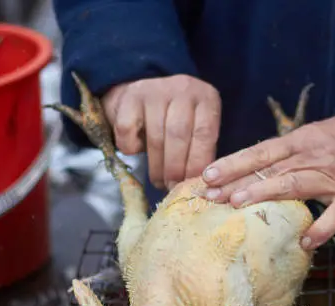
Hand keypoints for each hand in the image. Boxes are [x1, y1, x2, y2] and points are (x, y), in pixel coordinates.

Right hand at [101, 75, 221, 189]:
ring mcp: (155, 90)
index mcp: (206, 97)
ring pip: (155, 136)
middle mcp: (182, 89)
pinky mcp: (130, 96)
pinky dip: (132, 148)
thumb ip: (201, 148)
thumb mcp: (198, 126)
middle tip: (173, 187)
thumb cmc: (178, 118)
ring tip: (160, 182)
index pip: (205, 133)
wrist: (147, 92)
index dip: (198, 162)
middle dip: (176, 168)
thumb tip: (200, 182)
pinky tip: (138, 152)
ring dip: (157, 167)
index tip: (193, 184)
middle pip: (178, 135)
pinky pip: (128, 130)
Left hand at [200, 114, 334, 248]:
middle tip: (210, 196)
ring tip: (239, 204)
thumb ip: (280, 155)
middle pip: (270, 168)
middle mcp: (310, 158)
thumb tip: (242, 171)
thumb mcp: (308, 139)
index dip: (233, 163)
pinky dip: (322, 228)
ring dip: (267, 192)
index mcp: (298, 143)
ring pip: (295, 184)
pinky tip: (305, 242)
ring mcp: (331, 179)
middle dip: (238, 181)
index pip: (260, 151)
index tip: (206, 175)